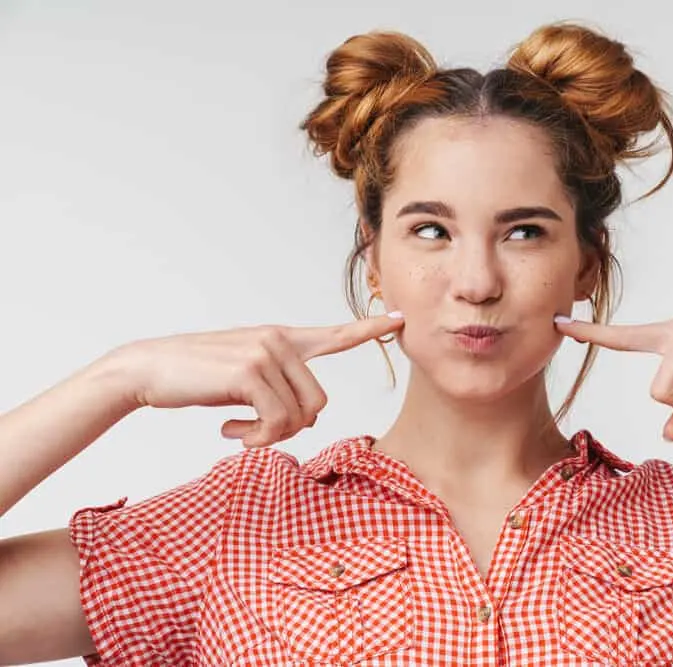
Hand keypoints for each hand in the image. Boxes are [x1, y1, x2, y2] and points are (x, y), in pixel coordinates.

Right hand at [110, 315, 403, 447]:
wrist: (148, 369)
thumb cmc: (197, 378)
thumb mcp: (246, 379)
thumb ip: (280, 389)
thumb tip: (308, 420)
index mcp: (282, 339)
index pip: (334, 335)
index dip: (368, 329)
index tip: (400, 320)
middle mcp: (279, 341)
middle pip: (319, 402)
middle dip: (291, 427)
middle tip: (256, 431)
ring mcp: (266, 353)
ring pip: (299, 416)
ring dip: (269, 436)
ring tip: (240, 429)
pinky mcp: (250, 371)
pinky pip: (276, 421)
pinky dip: (255, 438)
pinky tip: (229, 431)